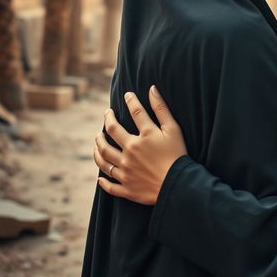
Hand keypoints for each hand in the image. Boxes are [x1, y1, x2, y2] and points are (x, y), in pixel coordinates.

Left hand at [94, 86, 187, 204]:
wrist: (178, 185)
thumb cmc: (178, 155)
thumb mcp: (173, 129)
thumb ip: (161, 109)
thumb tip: (152, 89)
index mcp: (144, 136)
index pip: (135, 112)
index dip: (130, 100)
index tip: (127, 95)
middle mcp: (130, 151)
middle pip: (112, 132)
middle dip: (108, 120)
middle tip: (107, 114)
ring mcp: (126, 170)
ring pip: (104, 157)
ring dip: (98, 146)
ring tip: (98, 139)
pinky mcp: (126, 187)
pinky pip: (110, 185)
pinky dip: (103, 181)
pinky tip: (100, 178)